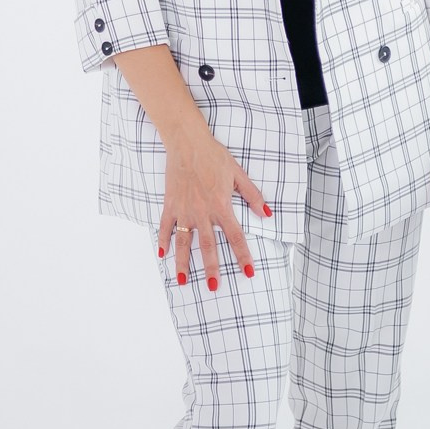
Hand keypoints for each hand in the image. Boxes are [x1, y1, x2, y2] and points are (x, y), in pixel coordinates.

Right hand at [156, 121, 270, 290]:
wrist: (187, 142)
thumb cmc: (214, 156)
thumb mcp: (238, 174)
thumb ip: (253, 196)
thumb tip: (267, 214)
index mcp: (221, 206)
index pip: (235, 237)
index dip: (243, 256)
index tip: (249, 272)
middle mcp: (202, 212)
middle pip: (208, 246)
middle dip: (211, 268)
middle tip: (213, 287)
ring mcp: (184, 210)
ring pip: (183, 242)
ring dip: (183, 263)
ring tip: (183, 281)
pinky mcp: (170, 205)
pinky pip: (165, 227)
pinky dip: (163, 241)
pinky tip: (162, 255)